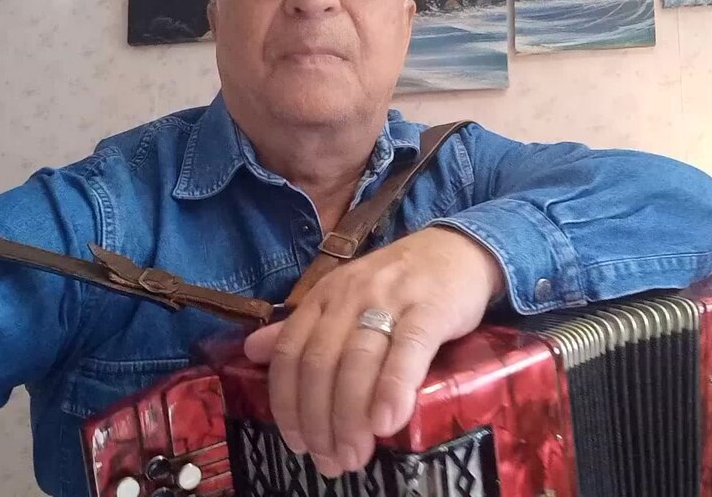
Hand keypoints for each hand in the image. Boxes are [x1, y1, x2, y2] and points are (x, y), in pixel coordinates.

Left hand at [242, 226, 503, 476]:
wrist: (459, 249)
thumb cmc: (400, 283)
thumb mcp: (345, 298)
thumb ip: (302, 327)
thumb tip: (252, 351)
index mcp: (324, 296)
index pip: (290, 353)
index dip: (287, 404)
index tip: (297, 444)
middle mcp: (349, 295)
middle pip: (319, 364)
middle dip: (319, 421)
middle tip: (331, 462)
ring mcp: (390, 300)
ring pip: (356, 361)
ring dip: (350, 417)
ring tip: (355, 455)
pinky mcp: (430, 308)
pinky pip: (406, 351)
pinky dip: (392, 389)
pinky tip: (387, 423)